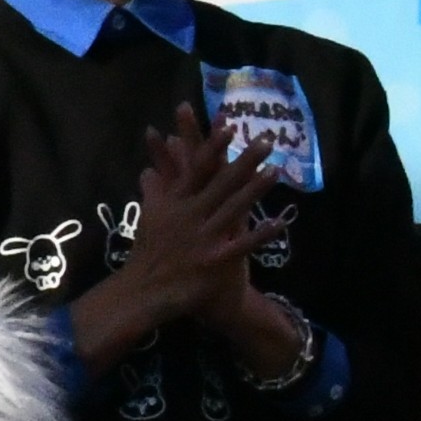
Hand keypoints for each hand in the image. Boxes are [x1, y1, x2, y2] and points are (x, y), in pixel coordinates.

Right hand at [116, 105, 278, 326]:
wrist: (140, 294)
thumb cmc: (148, 252)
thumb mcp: (148, 218)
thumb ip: (153, 191)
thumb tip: (149, 167)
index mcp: (173, 203)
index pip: (195, 170)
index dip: (213, 148)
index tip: (229, 126)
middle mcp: (188, 216)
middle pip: (220, 184)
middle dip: (244, 161)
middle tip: (267, 141)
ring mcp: (202, 238)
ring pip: (232, 208)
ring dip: (255, 189)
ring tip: (277, 169)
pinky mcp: (212, 260)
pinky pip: (241, 245)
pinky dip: (260, 234)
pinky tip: (280, 222)